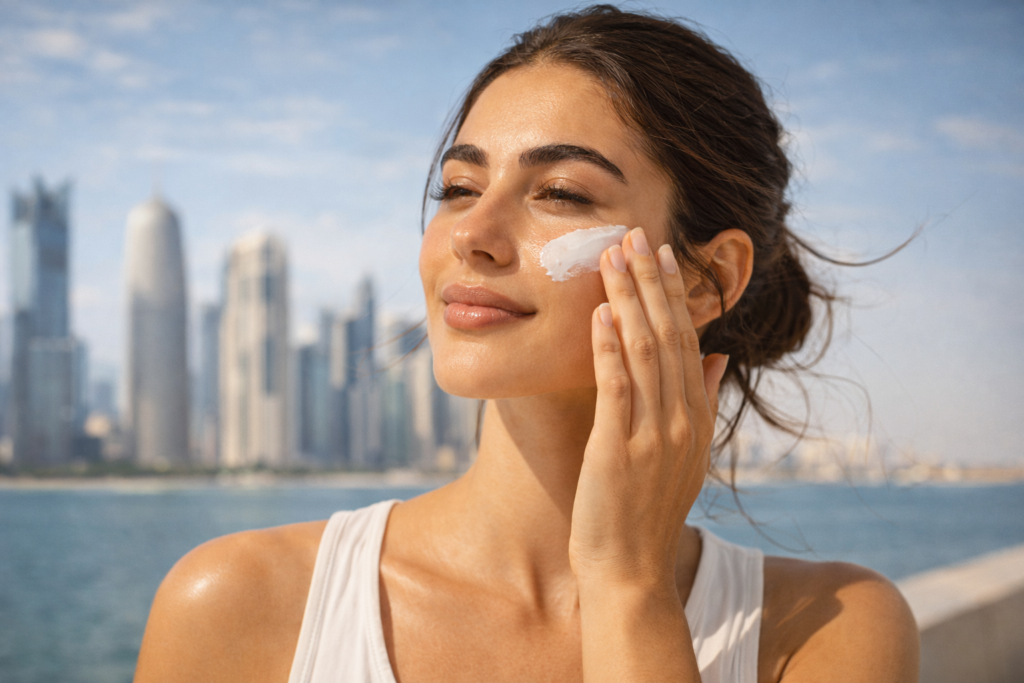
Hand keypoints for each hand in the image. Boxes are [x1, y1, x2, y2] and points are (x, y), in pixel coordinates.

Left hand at [569, 226, 728, 589]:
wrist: (632, 571)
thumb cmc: (647, 513)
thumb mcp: (685, 456)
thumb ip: (700, 402)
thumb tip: (714, 356)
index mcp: (695, 419)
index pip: (687, 341)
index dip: (673, 294)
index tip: (660, 254)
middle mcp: (681, 420)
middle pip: (669, 335)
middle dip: (650, 282)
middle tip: (634, 235)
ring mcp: (654, 435)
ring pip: (645, 351)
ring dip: (629, 299)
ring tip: (612, 256)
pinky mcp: (620, 449)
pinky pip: (617, 386)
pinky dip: (610, 347)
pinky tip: (601, 313)